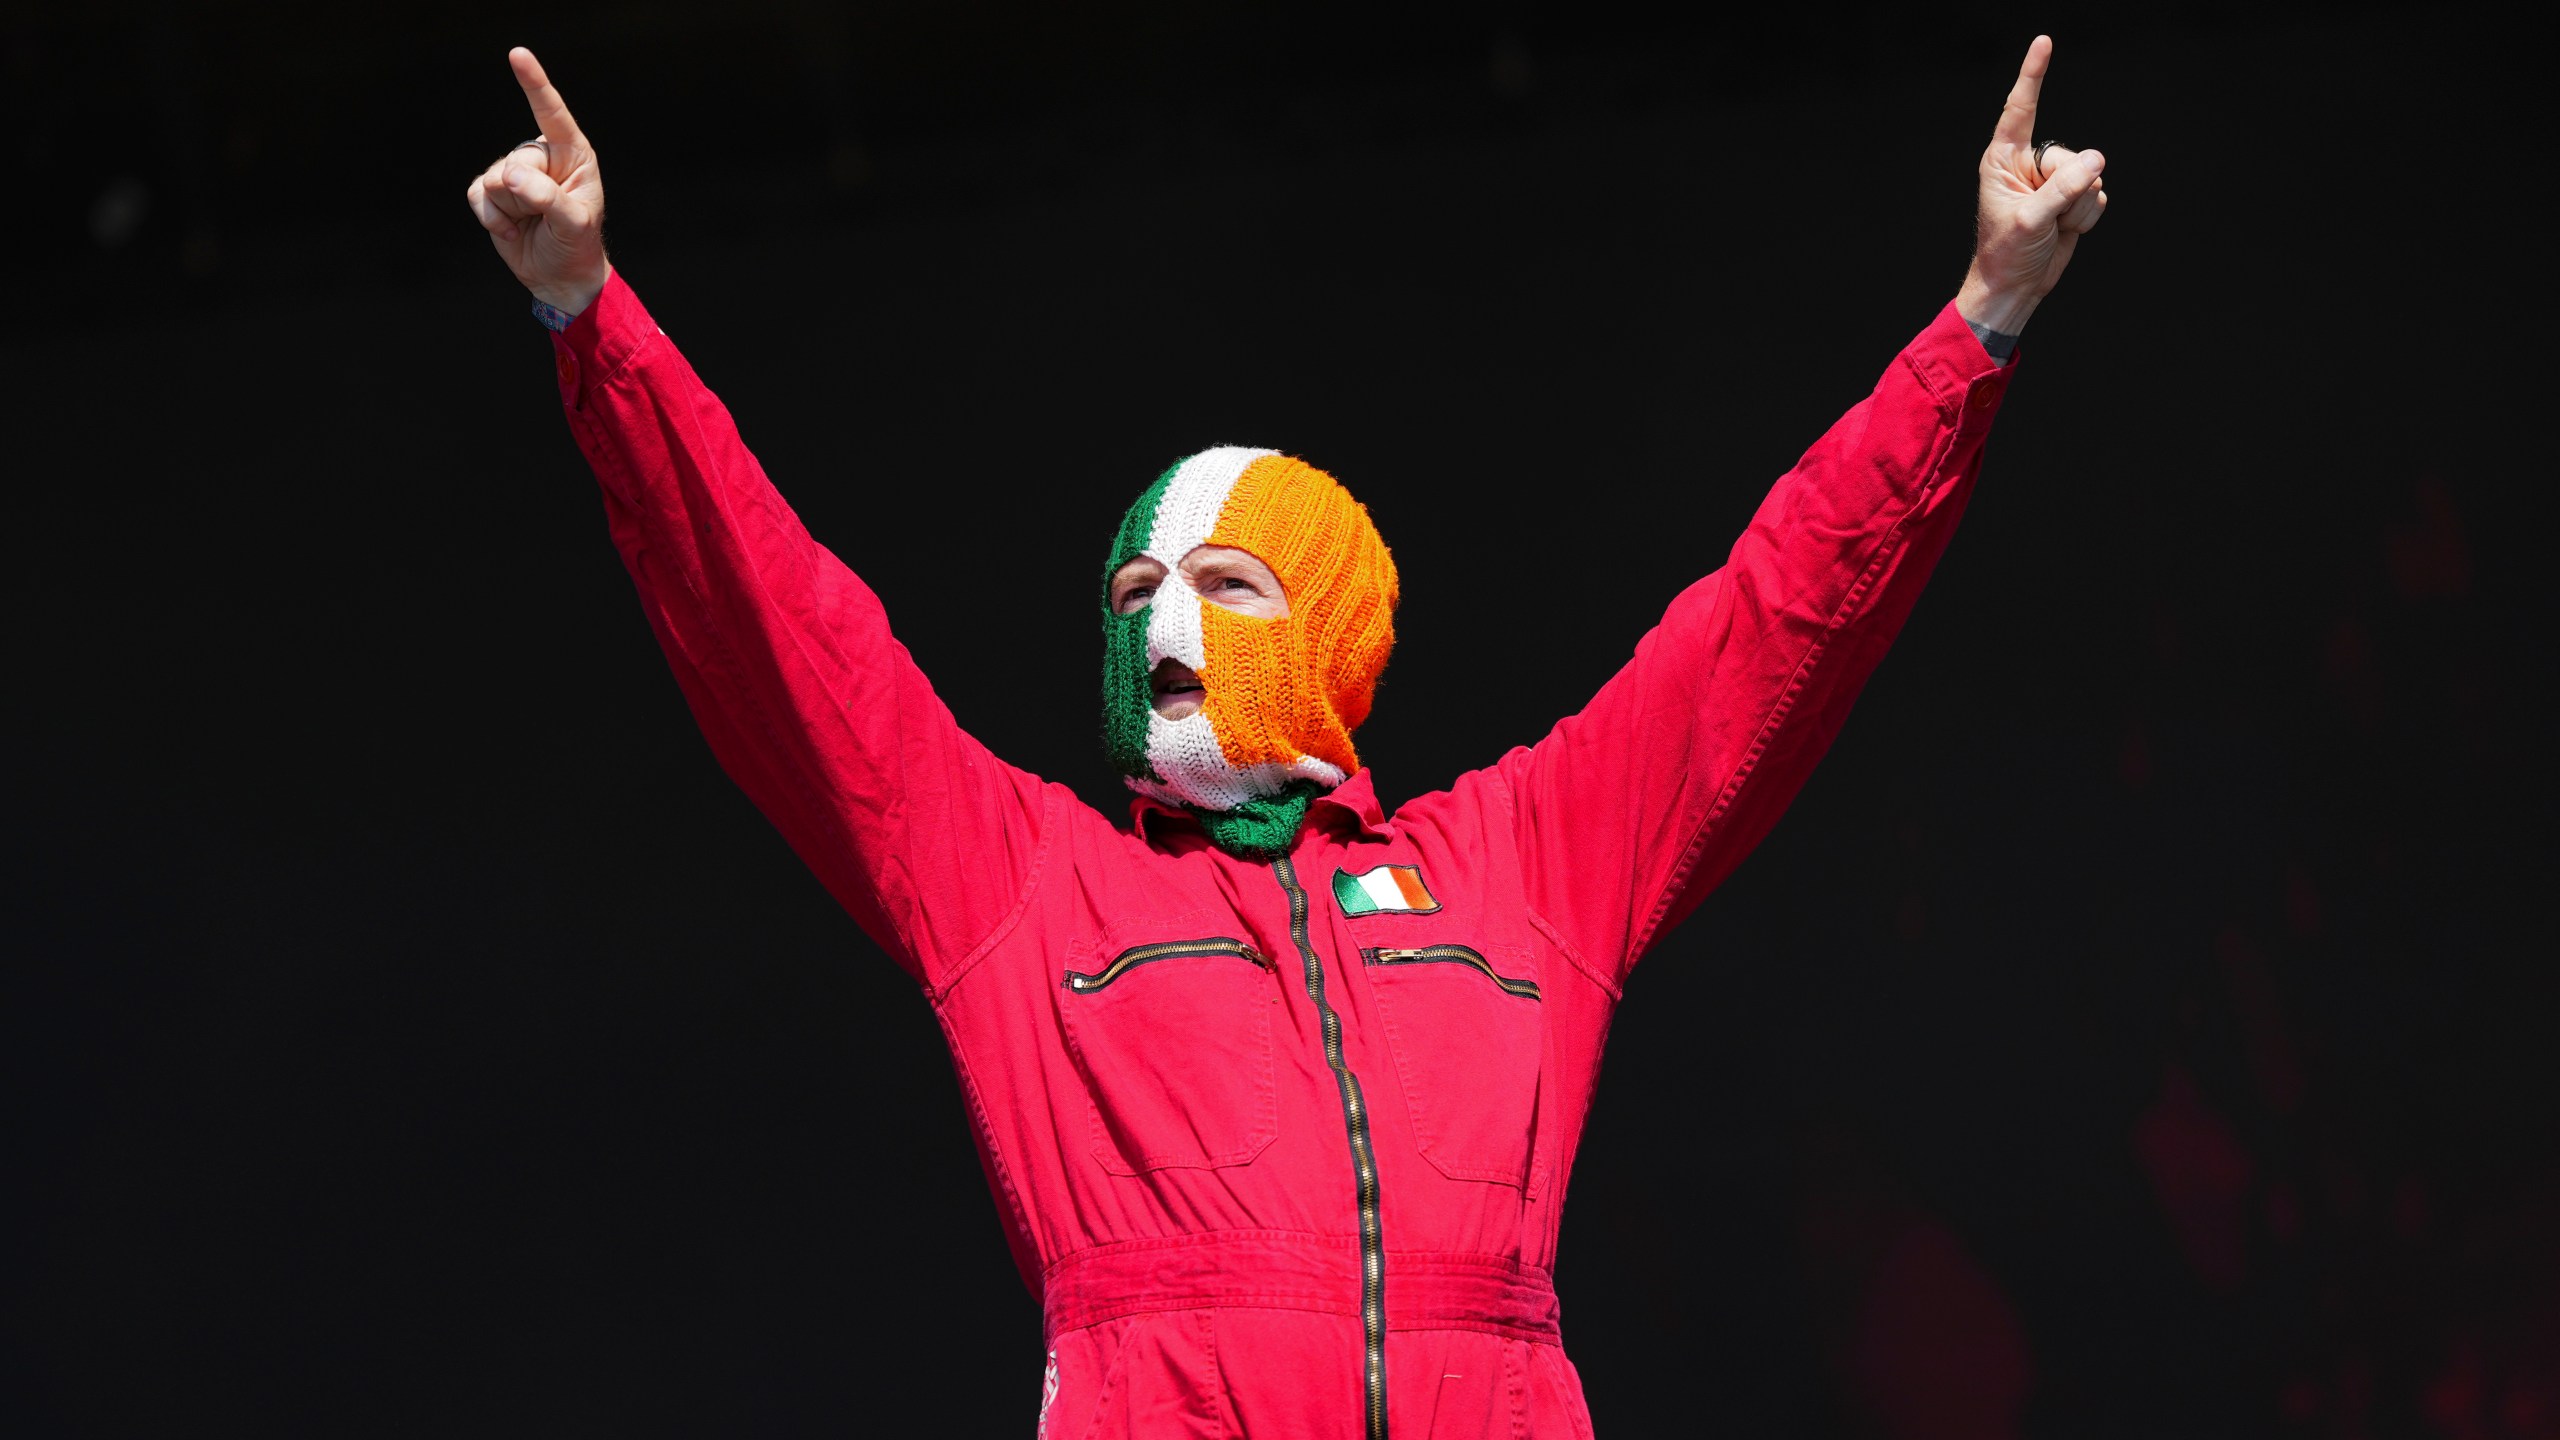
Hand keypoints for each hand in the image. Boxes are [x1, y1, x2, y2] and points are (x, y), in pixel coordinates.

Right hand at [464, 48, 609, 315]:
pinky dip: (491, 218)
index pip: (551, 113)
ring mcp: (514, 172)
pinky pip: (477, 195)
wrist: (559, 277)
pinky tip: (511, 229)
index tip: (518, 55)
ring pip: (495, 179)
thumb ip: (547, 198)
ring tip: (531, 222)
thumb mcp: (573, 223)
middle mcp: (542, 157)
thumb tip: (511, 177)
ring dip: (510, 210)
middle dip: (527, 196)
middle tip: (545, 217)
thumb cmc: (576, 246)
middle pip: (516, 161)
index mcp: (572, 154)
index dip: (534, 84)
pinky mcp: (492, 191)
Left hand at [1957, 36, 2107, 337]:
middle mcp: (2030, 164)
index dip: (2033, 75)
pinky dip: (2087, 217)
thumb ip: (2062, 189)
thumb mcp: (2029, 220)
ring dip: (2077, 208)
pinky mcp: (2073, 197)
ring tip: (2051, 227)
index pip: (2022, 109)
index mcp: (2004, 159)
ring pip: (2091, 176)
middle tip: (2045, 217)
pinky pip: (2099, 194)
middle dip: (2067, 189)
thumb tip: (2097, 160)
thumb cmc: (2006, 253)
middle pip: (2071, 155)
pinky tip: (2065, 230)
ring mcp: (2054, 180)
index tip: (2044, 42)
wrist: (2016, 287)